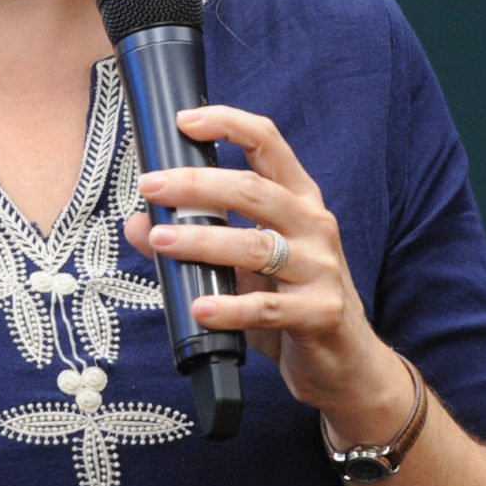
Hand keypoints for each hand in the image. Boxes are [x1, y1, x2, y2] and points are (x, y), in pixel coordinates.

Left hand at [122, 105, 398, 416]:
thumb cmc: (290, 303)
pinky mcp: (321, 314)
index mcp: (298, 201)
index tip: (184, 121)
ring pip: (256, 246)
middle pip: (254, 190)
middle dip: (197, 184)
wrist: (347, 363)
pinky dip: (229, 308)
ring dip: (202, 242)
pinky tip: (199, 308)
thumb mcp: (241, 268)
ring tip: (161, 241)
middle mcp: (314, 225)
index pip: (268, 144)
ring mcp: (321, 269)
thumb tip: (139, 223)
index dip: (228, 124)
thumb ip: (196, 243)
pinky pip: (267, 308)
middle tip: (152, 187)